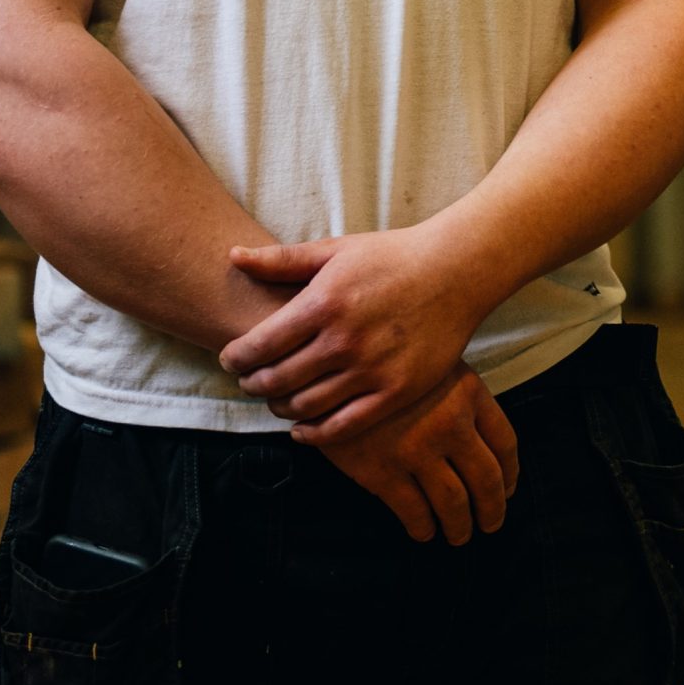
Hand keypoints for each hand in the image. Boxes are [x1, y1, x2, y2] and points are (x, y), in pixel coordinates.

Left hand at [220, 228, 487, 445]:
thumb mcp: (334, 250)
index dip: (236, 357)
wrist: (454, 272)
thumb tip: (232, 254)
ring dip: (280, 407)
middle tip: (246, 382)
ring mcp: (370, 371)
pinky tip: (302, 429)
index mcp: (322, 303)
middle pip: (277, 379)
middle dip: (252, 384)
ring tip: (274, 399)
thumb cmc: (390, 257)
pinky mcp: (395, 393)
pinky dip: (314, 434)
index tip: (229, 359)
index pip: (259, 344)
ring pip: (305, 406)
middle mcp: (343, 341)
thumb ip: (281, 259)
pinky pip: (343, 426)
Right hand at [319, 362, 519, 543]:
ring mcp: (416, 448)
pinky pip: (414, 512)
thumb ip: (459, 397)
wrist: (323, 359)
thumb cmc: (381, 358)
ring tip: (459, 535)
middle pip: (487, 480)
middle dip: (493, 509)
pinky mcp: (381, 470)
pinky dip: (423, 528)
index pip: (506, 442)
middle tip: (491, 523)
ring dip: (460, 526)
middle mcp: (449, 422)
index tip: (508, 488)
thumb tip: (484, 446)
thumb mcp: (431, 362)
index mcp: (468, 391)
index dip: (510, 473)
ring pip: (454, 504)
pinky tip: (423, 530)